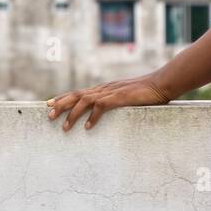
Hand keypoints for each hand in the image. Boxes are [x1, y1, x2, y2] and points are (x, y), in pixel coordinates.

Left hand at [46, 75, 171, 130]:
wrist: (162, 83)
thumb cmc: (148, 91)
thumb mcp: (128, 96)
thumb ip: (117, 101)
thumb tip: (108, 109)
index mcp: (105, 88)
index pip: (79, 92)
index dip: (63, 98)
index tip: (49, 104)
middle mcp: (105, 88)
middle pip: (76, 95)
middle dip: (60, 104)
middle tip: (48, 114)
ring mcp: (111, 92)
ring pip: (84, 101)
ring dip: (72, 114)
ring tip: (64, 127)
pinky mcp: (119, 97)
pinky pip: (101, 107)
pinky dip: (93, 117)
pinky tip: (88, 127)